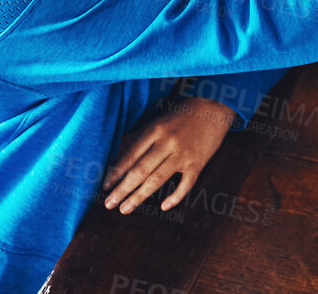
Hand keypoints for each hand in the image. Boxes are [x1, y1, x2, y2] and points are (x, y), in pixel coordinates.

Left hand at [102, 97, 233, 213]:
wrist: (213, 109)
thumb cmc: (180, 116)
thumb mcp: (157, 122)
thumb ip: (138, 138)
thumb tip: (115, 157)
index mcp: (154, 130)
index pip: (130, 155)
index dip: (116, 172)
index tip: (104, 186)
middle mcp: (167, 142)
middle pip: (140, 170)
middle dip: (122, 189)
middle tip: (108, 204)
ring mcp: (183, 154)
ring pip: (157, 180)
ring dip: (139, 196)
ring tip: (125, 209)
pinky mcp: (198, 164)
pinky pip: (185, 185)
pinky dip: (175, 197)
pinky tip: (163, 207)